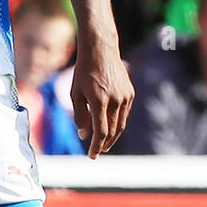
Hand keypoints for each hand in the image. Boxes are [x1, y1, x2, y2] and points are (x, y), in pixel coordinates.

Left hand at [70, 36, 133, 158]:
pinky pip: (124, 113)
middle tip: (98, 151)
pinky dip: (118, 122)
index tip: (92, 156)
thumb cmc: (83, 72)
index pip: (101, 132)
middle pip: (112, 131)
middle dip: (104, 143)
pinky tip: (110, 127)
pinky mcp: (130, 93)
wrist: (100, 51)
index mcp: (99, 101)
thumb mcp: (75, 94)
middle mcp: (115, 100)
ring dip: (113, 136)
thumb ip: (80, 116)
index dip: (96, 146)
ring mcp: (125, 97)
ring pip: (120, 124)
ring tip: (104, 143)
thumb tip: (84, 136)